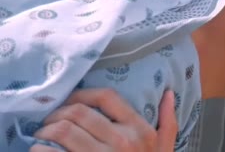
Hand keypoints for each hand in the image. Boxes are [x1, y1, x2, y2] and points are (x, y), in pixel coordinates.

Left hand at [30, 88, 177, 151]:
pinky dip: (39, 150)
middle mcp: (120, 141)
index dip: (83, 94)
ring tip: (42, 135)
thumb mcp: (165, 149)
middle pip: (78, 112)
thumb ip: (168, 123)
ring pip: (62, 131)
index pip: (107, 97)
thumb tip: (169, 94)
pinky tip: (39, 150)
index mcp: (138, 130)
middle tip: (49, 121)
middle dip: (57, 113)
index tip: (71, 100)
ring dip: (45, 131)